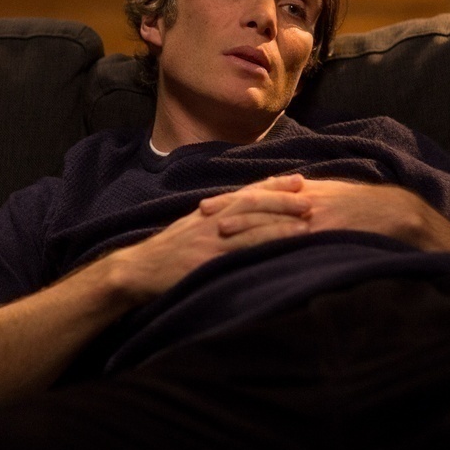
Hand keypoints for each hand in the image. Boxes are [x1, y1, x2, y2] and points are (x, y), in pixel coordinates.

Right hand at [107, 174, 311, 302]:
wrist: (139, 269)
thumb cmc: (167, 253)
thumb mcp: (192, 229)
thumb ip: (216, 221)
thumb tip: (242, 217)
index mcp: (210, 211)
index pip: (247, 192)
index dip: (273, 184)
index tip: (298, 179)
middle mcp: (212, 219)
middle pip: (253, 203)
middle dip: (283, 198)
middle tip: (310, 196)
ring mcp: (211, 238)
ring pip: (251, 224)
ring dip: (281, 222)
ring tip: (307, 222)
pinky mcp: (209, 259)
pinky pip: (242, 251)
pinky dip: (265, 246)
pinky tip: (284, 249)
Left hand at [199, 175, 416, 238]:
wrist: (391, 212)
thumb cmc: (358, 205)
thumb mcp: (325, 193)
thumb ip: (298, 197)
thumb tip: (274, 199)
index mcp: (298, 191)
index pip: (256, 193)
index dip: (230, 200)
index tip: (206, 206)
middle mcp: (300, 200)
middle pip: (257, 202)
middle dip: (228, 209)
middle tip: (200, 215)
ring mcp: (310, 217)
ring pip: (271, 219)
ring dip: (244, 225)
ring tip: (220, 232)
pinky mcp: (322, 234)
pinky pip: (293, 239)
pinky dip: (273, 244)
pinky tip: (257, 253)